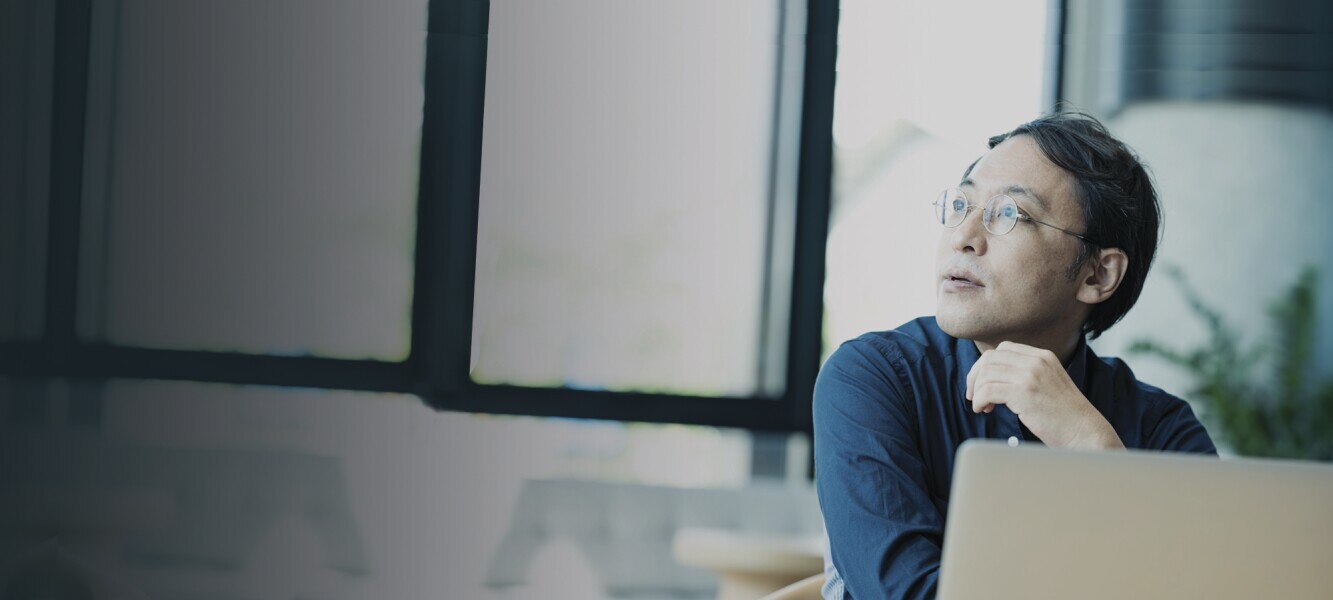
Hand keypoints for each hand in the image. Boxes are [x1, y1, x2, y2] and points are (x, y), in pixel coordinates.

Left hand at [966, 341, 1123, 449]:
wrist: (1085, 432)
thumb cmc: (1064, 415)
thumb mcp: (1048, 383)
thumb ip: (1026, 374)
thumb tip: (993, 376)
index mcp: (1042, 356)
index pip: (1003, 349)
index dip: (987, 365)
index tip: (983, 383)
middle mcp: (1036, 361)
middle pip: (990, 358)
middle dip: (976, 376)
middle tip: (974, 395)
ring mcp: (1030, 375)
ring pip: (986, 373)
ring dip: (977, 390)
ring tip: (982, 406)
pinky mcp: (1024, 393)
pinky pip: (988, 390)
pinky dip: (980, 400)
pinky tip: (984, 410)